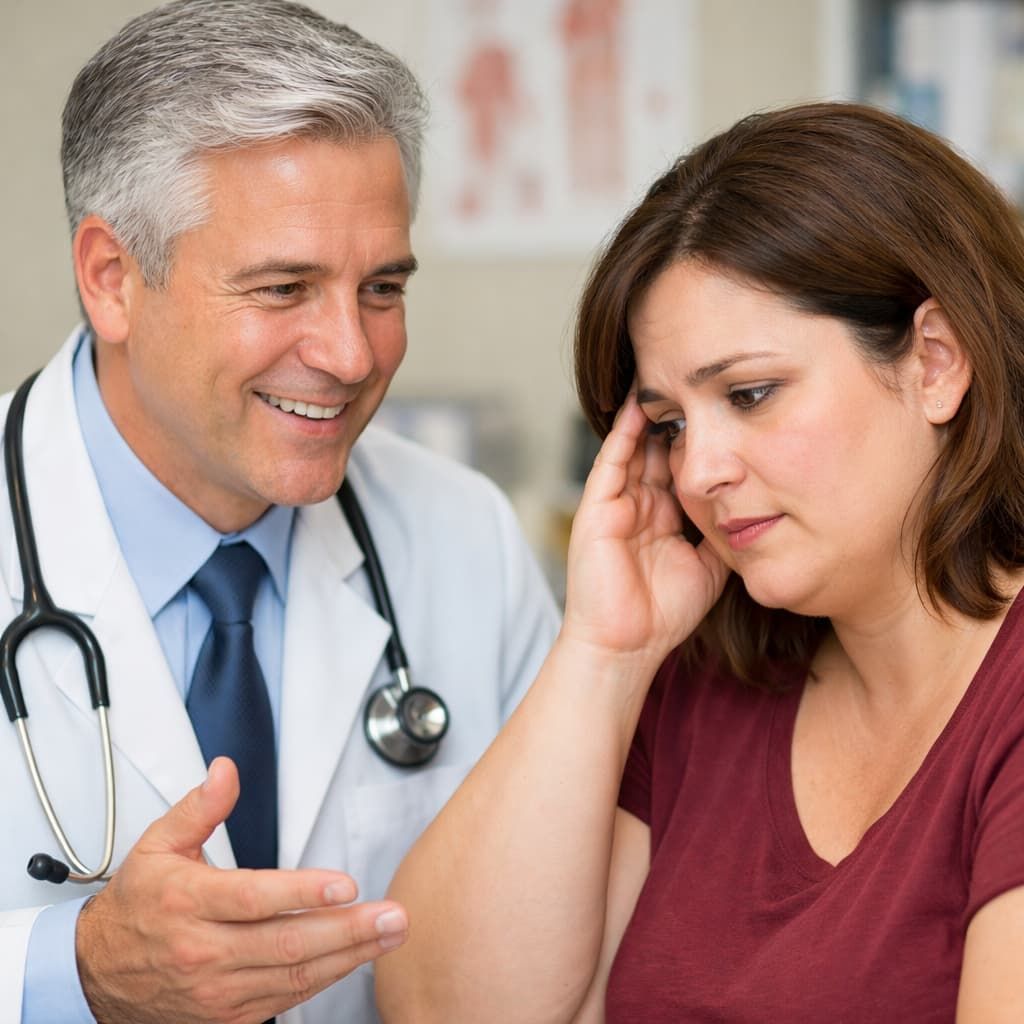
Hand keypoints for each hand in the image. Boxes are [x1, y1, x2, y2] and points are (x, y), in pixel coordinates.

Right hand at [76, 757, 406, 1023]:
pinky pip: (285, 999)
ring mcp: (216, 990)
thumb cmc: (136, 905)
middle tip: (392, 916)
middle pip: (285, 944)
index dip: (302, 893)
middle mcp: (203, 950)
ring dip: (348, 957)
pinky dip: (324, 980)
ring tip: (389, 935)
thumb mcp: (157, 844)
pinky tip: (355, 958)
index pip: (253, 899)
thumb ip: (200, 806)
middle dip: (348, 930)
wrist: (96, 973)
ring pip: (293, 976)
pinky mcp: (227, 1016)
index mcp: (187, 902)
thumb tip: (227, 770)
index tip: (345, 885)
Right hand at [563, 394, 728, 662]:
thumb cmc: (664, 615)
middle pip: (660, 449)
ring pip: (637, 447)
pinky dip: (625, 431)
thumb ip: (723, 533)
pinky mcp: (597, 506)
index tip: (728, 410)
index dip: (701, 440)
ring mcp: (616, 503)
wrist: (626, 646)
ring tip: (670, 376)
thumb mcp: (709, 565)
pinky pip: (612, 459)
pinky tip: (640, 403)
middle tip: (699, 380)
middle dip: (678, 417)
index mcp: (663, 518)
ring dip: (652, 414)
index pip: (682, 467)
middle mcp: (639, 505)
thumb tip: (753, 505)